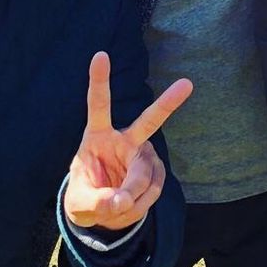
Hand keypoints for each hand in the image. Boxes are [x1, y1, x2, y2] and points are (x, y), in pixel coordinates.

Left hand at [64, 53, 191, 231]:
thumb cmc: (85, 197)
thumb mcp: (80, 204)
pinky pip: (152, 191)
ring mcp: (144, 154)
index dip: (99, 81)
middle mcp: (125, 139)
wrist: (104, 212)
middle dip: (168, 103)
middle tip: (187, 84)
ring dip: (130, 198)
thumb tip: (119, 202)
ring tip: (116, 207)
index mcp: (98, 136)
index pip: (99, 105)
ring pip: (143, 175)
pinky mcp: (156, 171)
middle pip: (149, 121)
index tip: (100, 55)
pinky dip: (138, 206)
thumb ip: (95, 203)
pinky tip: (129, 205)